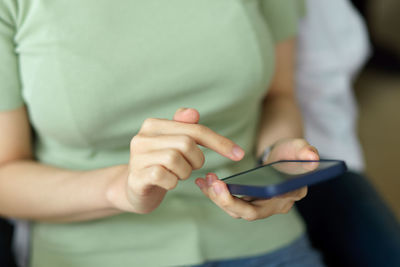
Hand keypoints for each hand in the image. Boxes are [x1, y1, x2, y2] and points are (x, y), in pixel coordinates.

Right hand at [106, 108, 244, 213]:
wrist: (133, 188)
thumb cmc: (160, 164)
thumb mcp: (173, 144)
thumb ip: (185, 128)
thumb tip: (192, 112)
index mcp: (153, 125)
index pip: (194, 128)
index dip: (219, 141)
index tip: (239, 154)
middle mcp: (142, 137)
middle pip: (187, 143)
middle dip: (197, 160)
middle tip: (189, 168)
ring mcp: (137, 157)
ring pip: (176, 159)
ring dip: (184, 172)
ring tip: (177, 175)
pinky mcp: (137, 177)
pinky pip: (165, 176)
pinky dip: (173, 182)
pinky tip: (168, 183)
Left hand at [195, 138, 318, 220]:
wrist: (283, 157)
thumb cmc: (291, 153)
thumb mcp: (299, 148)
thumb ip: (305, 151)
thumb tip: (312, 157)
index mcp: (289, 195)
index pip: (270, 205)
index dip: (249, 200)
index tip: (226, 185)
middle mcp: (274, 206)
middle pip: (248, 212)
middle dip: (227, 200)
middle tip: (212, 183)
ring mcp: (259, 206)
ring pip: (235, 210)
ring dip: (217, 197)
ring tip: (205, 180)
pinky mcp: (247, 201)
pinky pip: (229, 203)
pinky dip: (215, 194)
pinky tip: (202, 182)